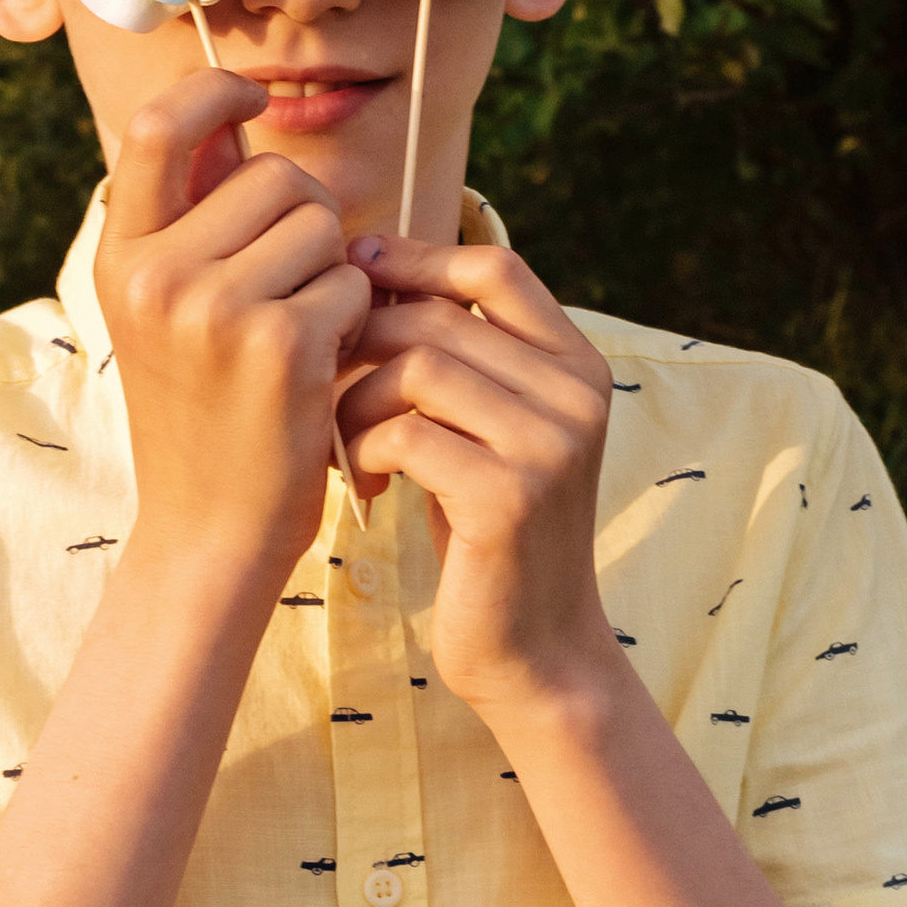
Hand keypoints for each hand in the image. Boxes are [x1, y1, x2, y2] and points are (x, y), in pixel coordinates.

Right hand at [94, 67, 375, 596]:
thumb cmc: (204, 415)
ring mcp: (213, 307)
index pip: (156, 124)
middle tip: (297, 286)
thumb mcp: (167, 313)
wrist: (208, 533)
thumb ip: (196, 219)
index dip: (212, 90)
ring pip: (322, 222)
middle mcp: (155, 272)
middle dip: (309, 216)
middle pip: (275, 172)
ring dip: (336, 269)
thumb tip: (237, 117)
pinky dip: (356, 318)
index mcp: (121, 255)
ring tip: (305, 331)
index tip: (251, 95)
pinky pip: (351, 281)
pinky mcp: (278, 343)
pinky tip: (324, 366)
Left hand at [334, 235, 624, 716]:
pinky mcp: (511, 497)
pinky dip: (362, 450)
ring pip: (418, 368)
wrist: (535, 649)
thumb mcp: (491, 431)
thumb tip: (370, 270)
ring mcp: (550, 445)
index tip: (355, 272)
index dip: (417, 257)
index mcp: (578, 366)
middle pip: (440, 317)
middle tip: (327, 385)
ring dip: (357, 400)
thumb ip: (464, 360)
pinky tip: (361, 483)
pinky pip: (405, 434)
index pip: (496, 267)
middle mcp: (577, 395)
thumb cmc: (491, 533)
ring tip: (346, 443)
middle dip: (365, 343)